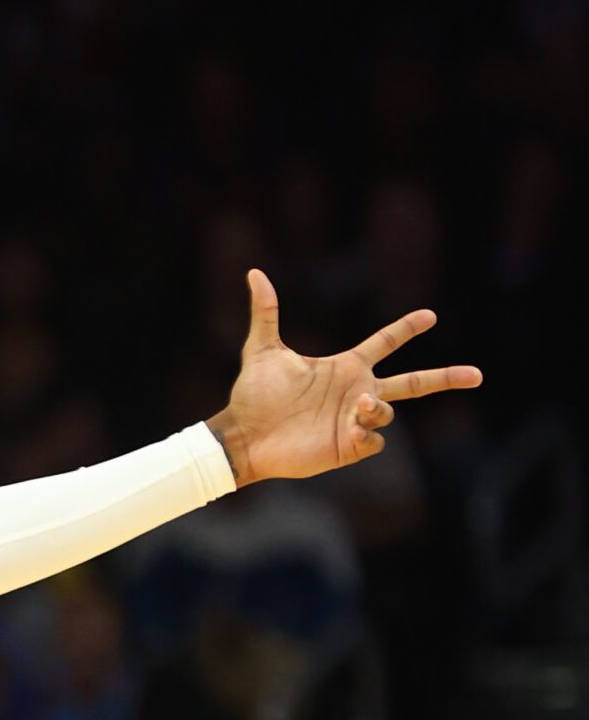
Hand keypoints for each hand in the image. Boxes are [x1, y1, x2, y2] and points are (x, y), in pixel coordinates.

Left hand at [207, 269, 481, 485]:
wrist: (243, 435)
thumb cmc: (252, 395)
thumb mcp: (261, 349)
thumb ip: (266, 312)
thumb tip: (255, 273)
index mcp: (345, 367)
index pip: (385, 343)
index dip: (406, 329)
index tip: (429, 315)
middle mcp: (357, 391)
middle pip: (413, 383)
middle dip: (445, 377)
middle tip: (477, 375)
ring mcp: (354, 420)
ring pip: (390, 411)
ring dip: (380, 406)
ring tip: (360, 404)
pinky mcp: (348, 446)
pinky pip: (374, 440)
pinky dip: (370, 432)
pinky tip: (352, 428)